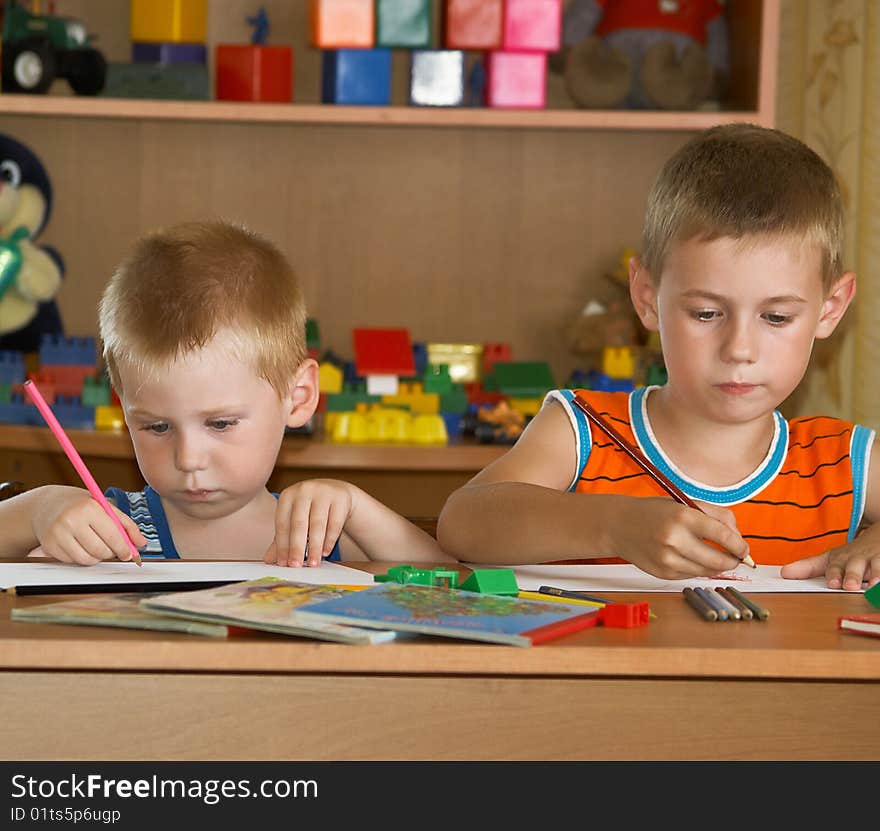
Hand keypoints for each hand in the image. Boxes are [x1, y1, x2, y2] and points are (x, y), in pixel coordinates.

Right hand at [31, 487, 145, 565]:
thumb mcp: (106, 507)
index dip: (123, 548)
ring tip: (97, 545)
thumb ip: (127, 525)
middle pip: (100, 550)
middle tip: (112, 549)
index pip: (112, 535)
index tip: (129, 554)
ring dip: (97, 558)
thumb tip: (141, 543)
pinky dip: (81, 557)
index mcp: (89, 508)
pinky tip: (80, 545)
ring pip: (86, 560)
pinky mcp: (49, 546)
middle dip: (111, 553)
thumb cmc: (82, 506)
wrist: (48, 504)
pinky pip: (72, 561)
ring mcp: (58, 534)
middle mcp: (71, 520)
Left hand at [264, 479, 354, 566]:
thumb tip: (268, 560)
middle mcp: (304, 491)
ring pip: (318, 524)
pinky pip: (334, 523)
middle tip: (296, 565)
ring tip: (313, 563)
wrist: (336, 491)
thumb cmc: (310, 508)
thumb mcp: (294, 519)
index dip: (282, 545)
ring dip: (315, 547)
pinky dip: (329, 540)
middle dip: (297, 547)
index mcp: (287, 496)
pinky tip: (325, 552)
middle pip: (299, 523)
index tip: (283, 563)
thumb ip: (282, 538)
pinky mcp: (340, 498)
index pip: (282, 524)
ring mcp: (323, 492)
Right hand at [606, 496, 749, 579]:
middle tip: (736, 558)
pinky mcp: (662, 573)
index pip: (723, 536)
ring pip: (707, 571)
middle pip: (718, 560)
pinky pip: (691, 576)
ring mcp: (667, 559)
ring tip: (714, 556)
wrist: (620, 525)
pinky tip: (689, 558)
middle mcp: (674, 539)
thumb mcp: (685, 503)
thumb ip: (718, 516)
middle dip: (733, 561)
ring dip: (716, 566)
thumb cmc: (656, 512)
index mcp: (682, 516)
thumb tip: (739, 541)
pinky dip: (697, 569)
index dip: (740, 546)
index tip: (745, 550)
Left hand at [781, 540, 878, 590]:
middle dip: (852, 575)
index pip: (834, 566)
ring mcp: (874, 560)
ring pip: (876, 567)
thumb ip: (807, 567)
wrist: (877, 538)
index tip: (831, 584)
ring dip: (875, 575)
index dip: (833, 574)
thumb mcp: (829, 559)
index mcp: (840, 559)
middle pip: (855, 566)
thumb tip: (784, 573)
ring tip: (874, 585)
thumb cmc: (850, 555)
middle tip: (849, 585)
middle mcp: (857, 559)